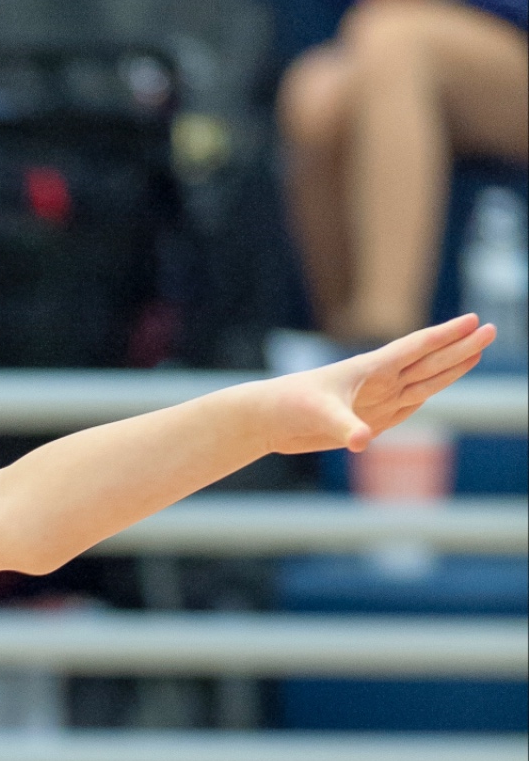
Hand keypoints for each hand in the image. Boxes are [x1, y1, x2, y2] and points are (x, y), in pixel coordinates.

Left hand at [262, 313, 493, 456]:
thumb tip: (365, 440)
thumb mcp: (316, 417)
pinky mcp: (372, 418)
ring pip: (423, 380)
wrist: (268, 419)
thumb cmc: (288, 407)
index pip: (415, 348)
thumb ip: (344, 427)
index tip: (474, 321)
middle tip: (492, 330)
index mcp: (368, 369)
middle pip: (428, 361)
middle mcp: (377, 382)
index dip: (445, 336)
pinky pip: (408, 403)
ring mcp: (376, 399)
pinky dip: (429, 391)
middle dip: (460, 347)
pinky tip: (441, 382)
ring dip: (451, 367)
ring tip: (477, 351)